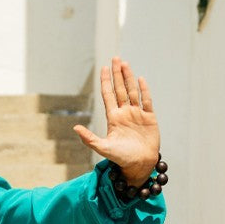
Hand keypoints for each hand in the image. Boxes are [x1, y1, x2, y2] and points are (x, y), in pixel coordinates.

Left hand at [73, 56, 160, 186]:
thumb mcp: (103, 148)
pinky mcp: (149, 118)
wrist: (139, 165)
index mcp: (113, 118)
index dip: (106, 81)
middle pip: (120, 89)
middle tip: (115, 58)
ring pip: (132, 91)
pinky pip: (146, 100)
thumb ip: (89, 138)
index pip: (108, 95)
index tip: (104, 68)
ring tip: (125, 64)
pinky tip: (140, 79)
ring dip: (128, 77)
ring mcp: (137, 114)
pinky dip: (144, 90)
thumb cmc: (121, 158)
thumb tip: (75, 128)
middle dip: (117, 74)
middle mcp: (125, 113)